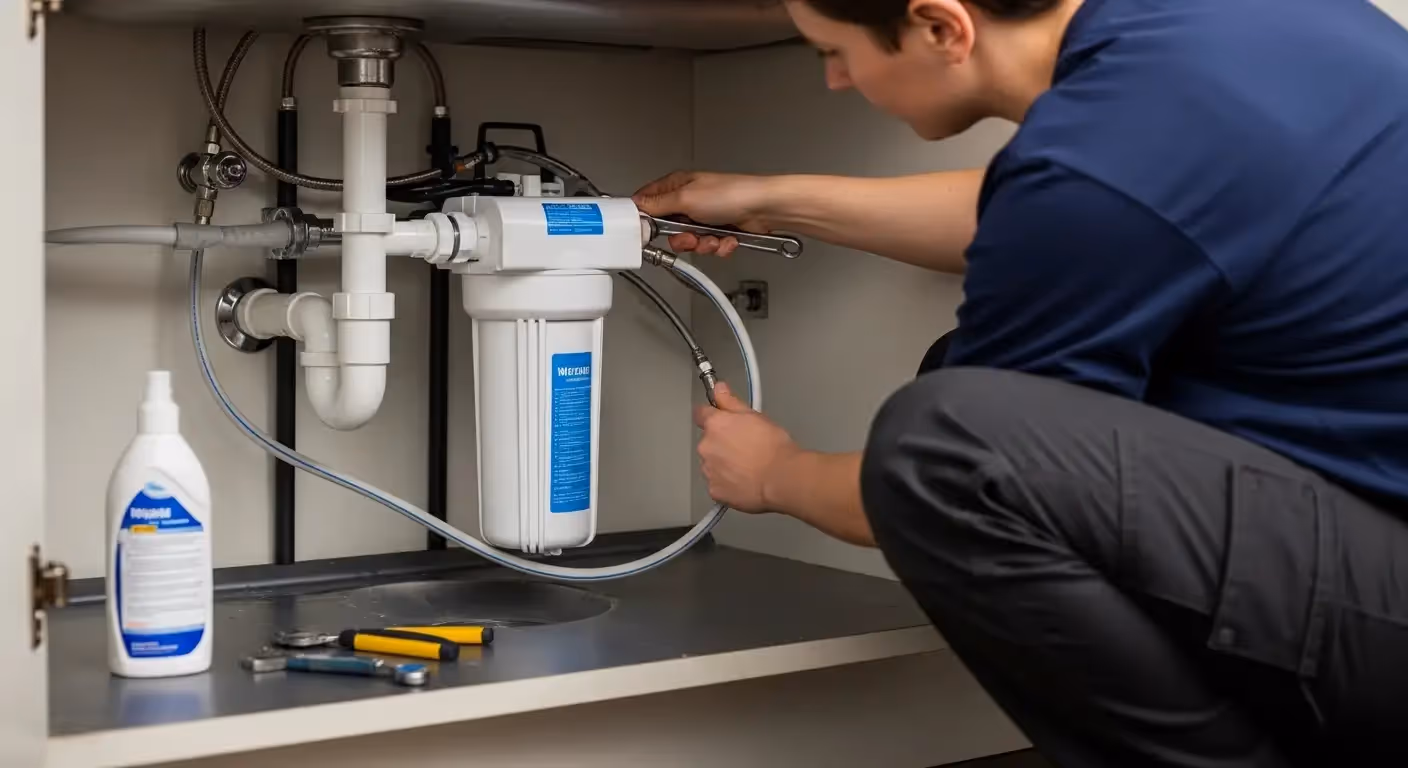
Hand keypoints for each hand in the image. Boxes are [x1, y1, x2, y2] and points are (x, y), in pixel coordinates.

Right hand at [633, 171, 773, 256]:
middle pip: (669, 229)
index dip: (646, 218)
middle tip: (691, 236)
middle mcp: (690, 200)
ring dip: (703, 244)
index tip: (646, 232)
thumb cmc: (731, 194)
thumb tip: (635, 206)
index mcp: (678, 186)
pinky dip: (719, 246)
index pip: (649, 201)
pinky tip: (728, 238)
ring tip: (715, 237)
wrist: (765, 208)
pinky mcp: (720, 230)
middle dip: (682, 239)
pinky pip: (710, 246)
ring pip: (691, 241)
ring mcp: (706, 216)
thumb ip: (657, 205)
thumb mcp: (685, 199)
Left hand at [694, 382, 799, 512]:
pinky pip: (717, 483)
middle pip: (708, 440)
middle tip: (745, 446)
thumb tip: (719, 389)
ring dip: (723, 462)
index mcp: (715, 425)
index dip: (712, 415)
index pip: (701, 413)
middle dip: (721, 442)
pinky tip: (745, 480)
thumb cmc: (773, 447)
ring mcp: (709, 470)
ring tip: (747, 465)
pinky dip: (727, 482)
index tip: (721, 419)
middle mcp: (706, 447)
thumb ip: (731, 401)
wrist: (781, 478)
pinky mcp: (714, 490)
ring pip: (711, 462)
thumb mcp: (755, 416)